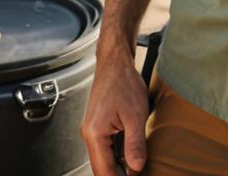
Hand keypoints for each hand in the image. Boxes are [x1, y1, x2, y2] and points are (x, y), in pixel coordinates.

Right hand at [80, 50, 149, 175]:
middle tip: (138, 173)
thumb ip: (135, 143)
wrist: (115, 62)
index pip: (104, 171)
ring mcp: (93, 131)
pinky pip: (107, 148)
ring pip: (105, 159)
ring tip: (137, 166)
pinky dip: (119, 154)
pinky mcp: (99, 126)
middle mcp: (89, 135)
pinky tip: (132, 153)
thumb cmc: (123, 82)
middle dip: (119, 174)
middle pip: (102, 168)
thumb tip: (136, 168)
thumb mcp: (135, 114)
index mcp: (95, 134)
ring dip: (119, 165)